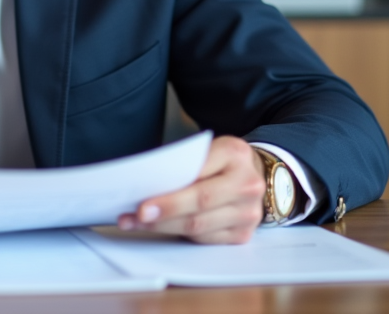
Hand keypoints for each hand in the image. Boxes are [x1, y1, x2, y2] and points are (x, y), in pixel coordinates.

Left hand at [118, 136, 265, 243]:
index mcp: (234, 153)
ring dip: (163, 227)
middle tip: (135, 217)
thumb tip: (146, 187)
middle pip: (199, 205)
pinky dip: (178, 235)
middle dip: (163, 213)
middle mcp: (247, 184)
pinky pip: (205, 239)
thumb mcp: (206, 149)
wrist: (253, 173)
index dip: (169, 195)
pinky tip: (159, 229)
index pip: (198, 176)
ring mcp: (248, 212)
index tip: (141, 204)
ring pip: (199, 226)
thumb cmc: (219, 160)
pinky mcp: (243, 233)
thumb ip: (183, 165)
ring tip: (135, 223)